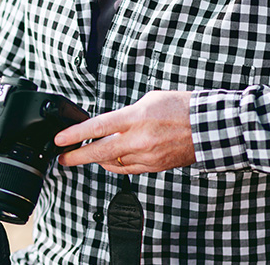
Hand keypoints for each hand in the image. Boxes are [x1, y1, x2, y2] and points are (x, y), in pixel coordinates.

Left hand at [55, 91, 194, 173]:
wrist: (208, 126)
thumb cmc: (182, 107)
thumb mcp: (150, 99)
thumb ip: (128, 113)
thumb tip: (115, 123)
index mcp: (136, 117)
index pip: (97, 127)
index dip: (75, 134)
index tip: (61, 139)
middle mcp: (138, 139)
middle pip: (99, 152)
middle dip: (77, 157)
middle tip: (63, 158)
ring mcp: (147, 156)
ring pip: (113, 163)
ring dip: (97, 160)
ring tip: (85, 156)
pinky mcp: (155, 167)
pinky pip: (128, 169)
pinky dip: (115, 165)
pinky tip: (108, 161)